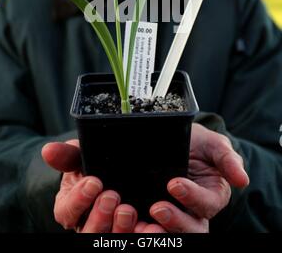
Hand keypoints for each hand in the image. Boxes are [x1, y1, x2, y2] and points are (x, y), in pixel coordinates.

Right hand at [42, 140, 137, 232]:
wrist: (116, 169)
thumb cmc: (91, 164)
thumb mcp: (79, 156)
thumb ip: (66, 154)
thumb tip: (48, 150)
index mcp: (70, 208)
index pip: (67, 211)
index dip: (79, 200)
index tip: (94, 182)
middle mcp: (87, 225)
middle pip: (88, 233)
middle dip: (99, 216)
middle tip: (111, 196)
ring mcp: (108, 232)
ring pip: (109, 240)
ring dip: (119, 229)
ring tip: (128, 210)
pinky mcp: (129, 235)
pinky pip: (133, 241)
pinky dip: (142, 235)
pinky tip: (152, 227)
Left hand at [134, 123, 248, 232]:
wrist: (170, 139)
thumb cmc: (196, 142)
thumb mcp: (212, 143)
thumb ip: (227, 159)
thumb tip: (242, 180)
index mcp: (213, 195)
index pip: (208, 205)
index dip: (192, 198)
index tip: (173, 184)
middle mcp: (195, 211)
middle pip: (193, 230)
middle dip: (176, 223)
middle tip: (156, 208)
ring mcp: (174, 214)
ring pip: (172, 235)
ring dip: (158, 233)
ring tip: (141, 224)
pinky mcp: (152, 215)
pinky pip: (150, 228)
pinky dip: (140, 230)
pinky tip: (132, 224)